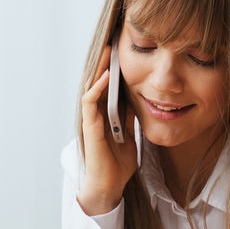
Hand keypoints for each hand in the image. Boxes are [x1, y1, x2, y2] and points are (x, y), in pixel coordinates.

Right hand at [76, 45, 138, 215]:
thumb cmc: (118, 163)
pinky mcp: (90, 127)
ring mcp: (91, 120)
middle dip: (104, 63)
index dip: (113, 69)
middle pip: (97, 82)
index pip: (107, 86)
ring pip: (91, 87)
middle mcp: (95, 114)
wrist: (110, 185)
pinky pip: (90, 102)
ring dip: (98, 70)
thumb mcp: (131, 134)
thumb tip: (139, 100)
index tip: (122, 52)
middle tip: (113, 43)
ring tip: (108, 52)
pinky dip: (97, 88)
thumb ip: (131, 117)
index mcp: (105, 115)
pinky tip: (107, 77)